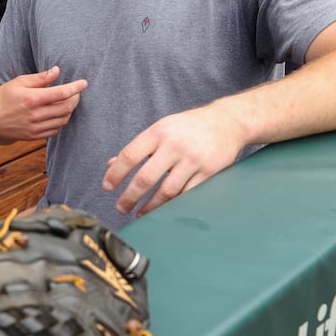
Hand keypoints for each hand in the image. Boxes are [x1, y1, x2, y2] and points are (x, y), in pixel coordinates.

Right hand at [0, 68, 87, 142]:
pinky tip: (57, 114)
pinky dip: (61, 121)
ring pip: (63, 120)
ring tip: (67, 102)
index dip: (76, 87)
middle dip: (76, 98)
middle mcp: (36, 115)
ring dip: (69, 110)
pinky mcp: (35, 136)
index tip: (84, 83)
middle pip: (66, 107)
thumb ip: (40, 78)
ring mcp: (35, 127)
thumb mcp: (19, 82)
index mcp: (32, 99)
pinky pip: (55, 130)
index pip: (61, 93)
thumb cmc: (4, 97)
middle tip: (76, 92)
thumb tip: (57, 71)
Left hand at [100, 105, 247, 217]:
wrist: (228, 122)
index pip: (130, 155)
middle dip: (130, 196)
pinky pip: (187, 195)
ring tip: (140, 213)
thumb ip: (138, 148)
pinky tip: (163, 211)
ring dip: (150, 207)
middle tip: (121, 207)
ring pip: (166, 191)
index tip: (108, 187)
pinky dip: (172, 206)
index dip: (116, 174)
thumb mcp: (161, 129)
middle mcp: (174, 145)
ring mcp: (193, 160)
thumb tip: (111, 165)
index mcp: (158, 132)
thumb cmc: (188, 127)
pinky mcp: (208, 172)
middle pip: (146, 177)